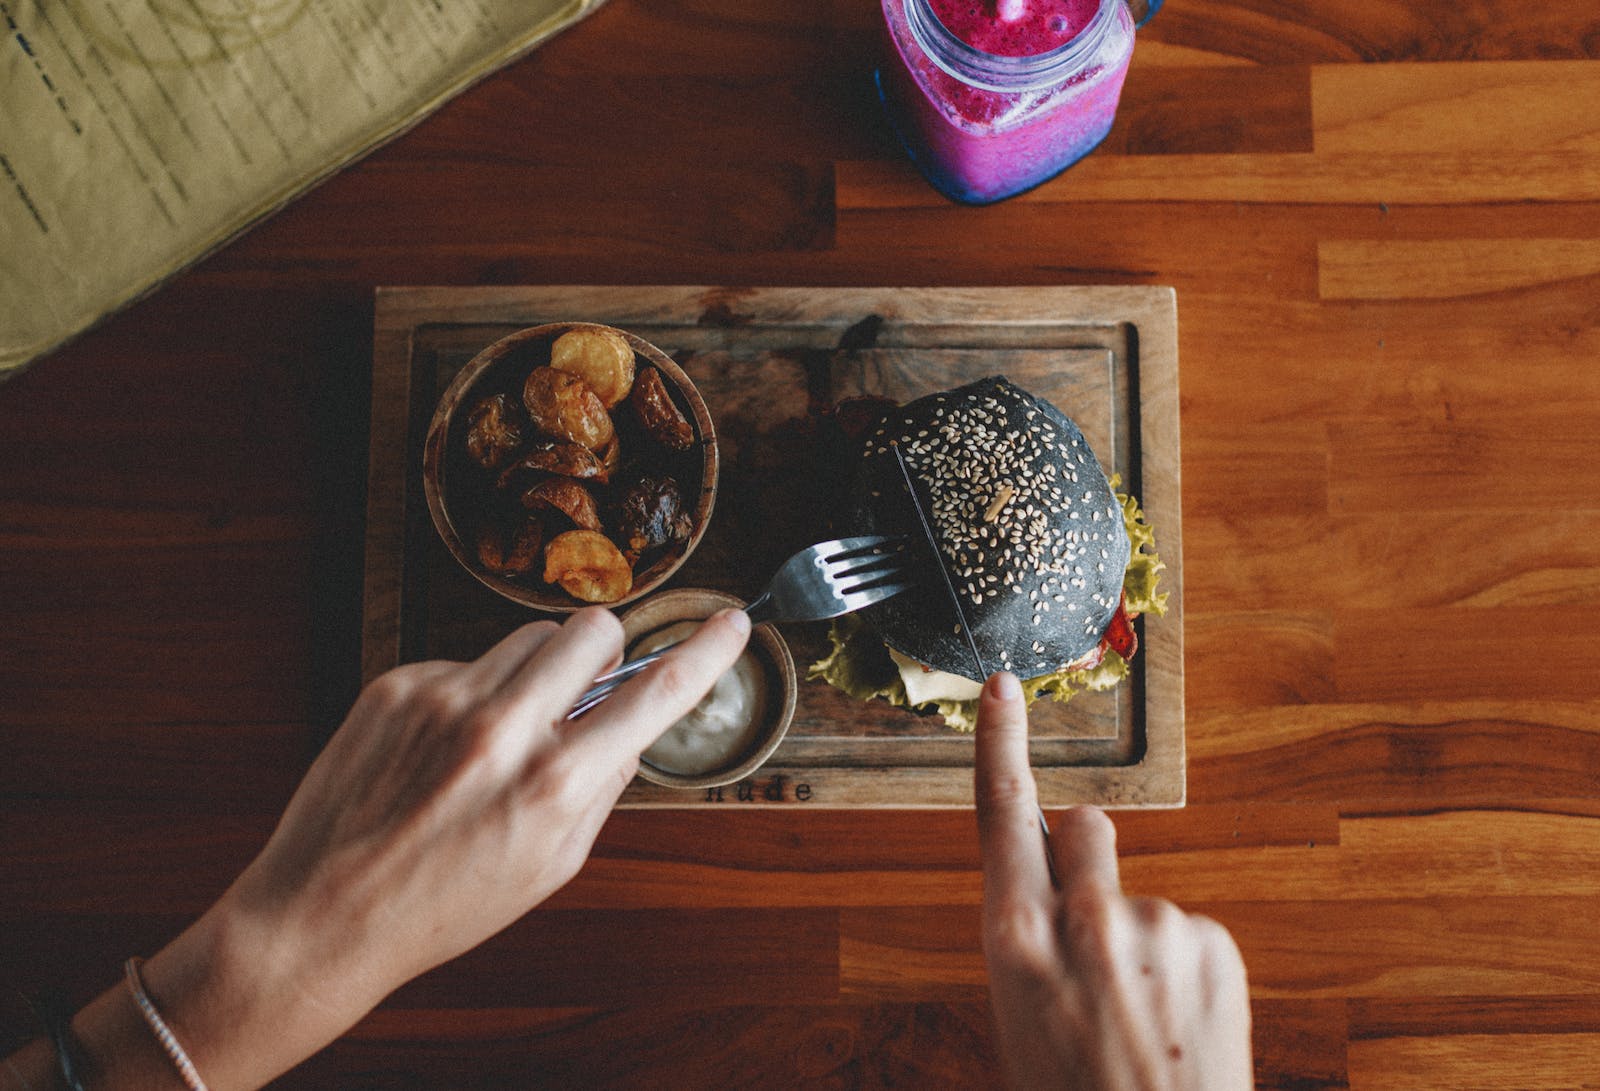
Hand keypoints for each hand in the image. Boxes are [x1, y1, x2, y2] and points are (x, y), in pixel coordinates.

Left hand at [131, 606, 750, 1089]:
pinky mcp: (398, 684)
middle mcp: (504, 730)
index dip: (706, 652)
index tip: (731, 622)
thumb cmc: (443, 903)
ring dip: (535, 670)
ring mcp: (445, 700)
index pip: (656, 694)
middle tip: (585, 686)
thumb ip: (602, 789)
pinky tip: (444, 745)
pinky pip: (464, 659)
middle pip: (592, 629)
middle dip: (603, 651)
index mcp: (555, 784)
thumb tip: (631, 730)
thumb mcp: (550, 865)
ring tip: (502, 730)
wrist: (325, 913)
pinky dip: (471, 691)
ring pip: (527, 637)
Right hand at [973, 673, 1252, 1090]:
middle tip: (1088, 926)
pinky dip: (1181, 964)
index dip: (1000, 745)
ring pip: (1137, 894)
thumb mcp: (1019, 1021)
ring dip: (1137, 935)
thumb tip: (1052, 899)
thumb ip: (1031, 943)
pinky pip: (1186, 928)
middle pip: (1083, 826)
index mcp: (1017, 941)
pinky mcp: (1215, 942)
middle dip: (1082, 853)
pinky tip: (1176, 1021)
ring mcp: (1159, 927)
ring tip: (1140, 1016)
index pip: (1001, 815)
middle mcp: (1086, 921)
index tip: (1003, 689)